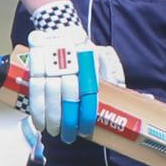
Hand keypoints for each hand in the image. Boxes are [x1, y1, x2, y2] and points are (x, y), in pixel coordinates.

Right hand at [26, 1, 124, 142]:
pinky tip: (39, 122)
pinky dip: (36, 109)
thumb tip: (130, 93)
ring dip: (51, 118)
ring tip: (54, 132)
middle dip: (68, 120)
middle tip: (68, 136)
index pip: (89, 91)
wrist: (59, 29)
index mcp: (88, 62)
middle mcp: (70, 64)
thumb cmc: (83, 49)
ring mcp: (51, 64)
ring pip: (50, 95)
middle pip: (68, 96)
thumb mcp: (100, 57)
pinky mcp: (36, 66)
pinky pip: (35, 91)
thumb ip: (111, 77)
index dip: (86, 112)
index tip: (85, 128)